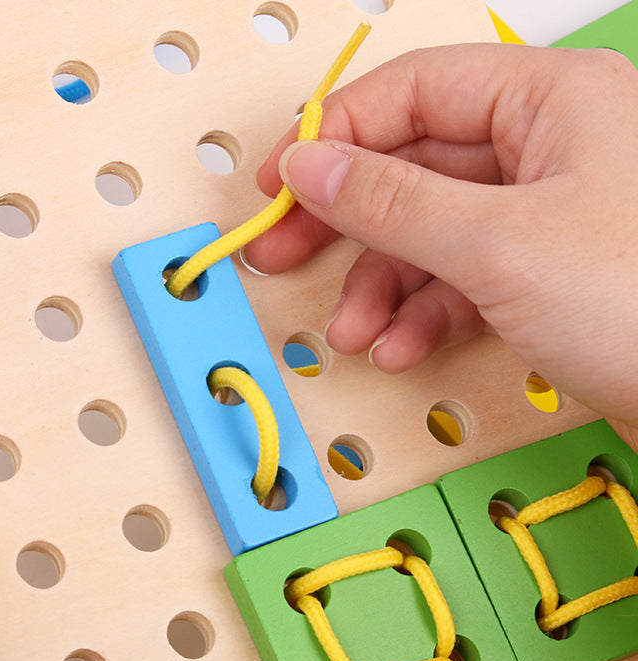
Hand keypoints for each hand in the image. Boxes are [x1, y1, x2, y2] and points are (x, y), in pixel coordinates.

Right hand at [243, 44, 637, 451]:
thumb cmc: (636, 302)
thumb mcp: (496, 243)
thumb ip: (391, 200)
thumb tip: (305, 165)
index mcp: (552, 101)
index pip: (414, 91)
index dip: (336, 136)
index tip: (278, 186)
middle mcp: (549, 149)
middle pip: (414, 168)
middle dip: (346, 223)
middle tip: (279, 256)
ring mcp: (546, 217)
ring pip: (432, 234)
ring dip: (381, 286)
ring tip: (352, 334)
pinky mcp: (545, 278)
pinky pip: (462, 281)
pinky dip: (423, 315)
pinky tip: (400, 350)